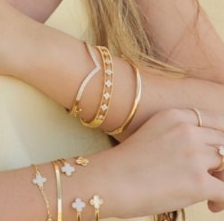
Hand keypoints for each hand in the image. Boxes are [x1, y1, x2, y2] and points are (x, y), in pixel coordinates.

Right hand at [103, 108, 223, 216]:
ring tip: (212, 197)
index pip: (217, 120)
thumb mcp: (153, 133)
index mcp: (175, 115)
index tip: (218, 154)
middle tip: (215, 179)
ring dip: (222, 182)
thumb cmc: (126, 164)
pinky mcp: (199, 181)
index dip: (222, 138)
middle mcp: (187, 130)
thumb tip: (206, 154)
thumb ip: (179, 135)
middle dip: (222, 163)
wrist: (109, 181)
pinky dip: (223, 201)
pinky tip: (211, 205)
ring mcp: (194, 154)